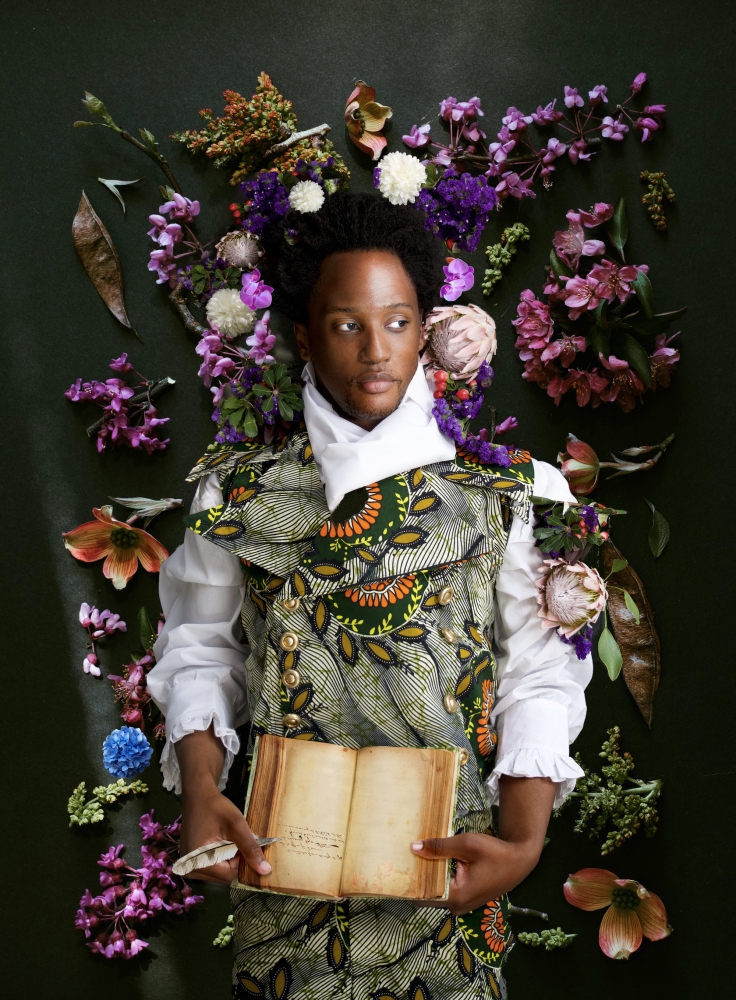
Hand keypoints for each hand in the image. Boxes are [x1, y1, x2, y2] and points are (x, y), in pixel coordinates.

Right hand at [180, 781, 270, 884]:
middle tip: (236, 838)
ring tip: (228, 838)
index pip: (229, 875)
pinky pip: (212, 864)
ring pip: (219, 871)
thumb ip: (250, 848)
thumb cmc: (216, 807)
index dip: (242, 861)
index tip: (245, 843)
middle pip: (223, 875)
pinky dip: (221, 855)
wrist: (198, 794)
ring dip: (228, 858)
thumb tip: (265, 871)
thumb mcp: (237, 826)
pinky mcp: (191, 859)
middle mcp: (190, 869)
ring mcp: (189, 865)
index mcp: (198, 864)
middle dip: (235, 860)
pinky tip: (221, 840)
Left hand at [410, 833, 539, 913]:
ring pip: (434, 891)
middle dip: (416, 875)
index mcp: (455, 897)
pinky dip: (437, 876)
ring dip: (427, 874)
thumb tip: (413, 848)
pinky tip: (431, 859)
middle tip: (403, 855)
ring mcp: (460, 904)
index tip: (397, 864)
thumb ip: (440, 847)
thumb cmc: (495, 853)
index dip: (409, 880)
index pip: (421, 894)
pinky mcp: (464, 898)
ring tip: (414, 854)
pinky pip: (444, 889)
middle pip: (426, 893)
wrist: (519, 861)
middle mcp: (456, 906)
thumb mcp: (467, 845)